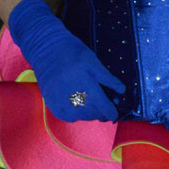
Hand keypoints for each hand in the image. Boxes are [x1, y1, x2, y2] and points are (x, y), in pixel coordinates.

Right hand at [8, 0, 125, 122]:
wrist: (46, 50)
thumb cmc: (73, 54)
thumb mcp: (94, 63)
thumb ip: (109, 79)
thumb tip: (122, 91)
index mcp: (89, 90)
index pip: (105, 110)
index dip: (112, 112)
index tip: (114, 111)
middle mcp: (76, 101)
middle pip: (95, 115)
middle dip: (101, 111)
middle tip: (101, 100)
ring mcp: (63, 106)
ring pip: (82, 118)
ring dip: (88, 112)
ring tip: (87, 99)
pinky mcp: (53, 107)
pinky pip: (69, 117)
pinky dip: (75, 113)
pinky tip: (76, 102)